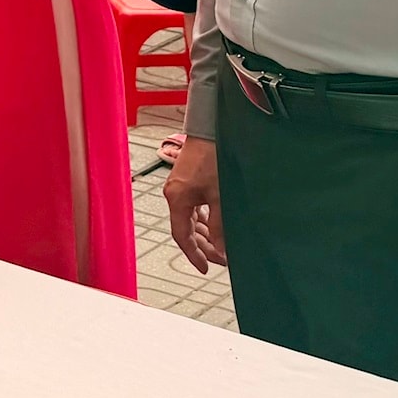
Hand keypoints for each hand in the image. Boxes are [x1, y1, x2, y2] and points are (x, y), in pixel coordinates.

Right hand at [163, 137, 225, 271]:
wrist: (211, 130)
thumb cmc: (213, 157)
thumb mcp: (220, 197)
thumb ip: (220, 226)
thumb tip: (222, 249)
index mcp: (177, 199)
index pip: (182, 237)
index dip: (194, 255)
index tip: (205, 268)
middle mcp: (175, 194)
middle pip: (186, 230)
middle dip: (204, 247)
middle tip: (222, 260)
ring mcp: (180, 187)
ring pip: (191, 219)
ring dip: (206, 234)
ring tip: (222, 246)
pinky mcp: (188, 180)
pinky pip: (193, 208)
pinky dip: (204, 220)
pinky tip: (215, 225)